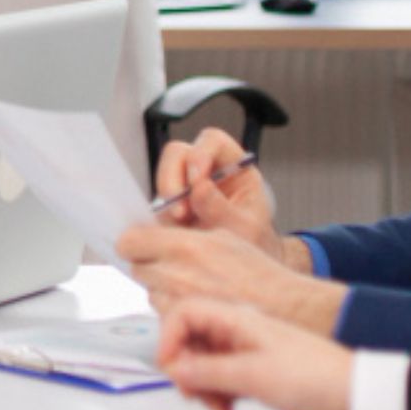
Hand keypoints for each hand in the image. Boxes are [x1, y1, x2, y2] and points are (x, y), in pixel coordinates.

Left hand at [119, 223, 348, 333]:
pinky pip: (163, 314)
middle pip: (137, 267)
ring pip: (149, 292)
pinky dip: (174, 309)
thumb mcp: (225, 234)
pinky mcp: (185, 327)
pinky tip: (196, 304)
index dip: (134, 242)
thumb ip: (186, 233)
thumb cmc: (260, 273)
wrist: (285, 308)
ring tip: (190, 286)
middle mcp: (176, 276)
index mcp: (185, 246)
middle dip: (149, 264)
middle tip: (170, 264)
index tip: (140, 243)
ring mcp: (178, 304)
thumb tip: (157, 229)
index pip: (130, 241)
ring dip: (161, 288)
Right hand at [154, 128, 290, 260]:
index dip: (200, 154)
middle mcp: (206, 170)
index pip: (213, 141)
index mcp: (234, 165)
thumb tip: (199, 189)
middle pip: (178, 153)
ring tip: (181, 223)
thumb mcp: (247, 228)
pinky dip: (161, 212)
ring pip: (163, 175)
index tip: (196, 180)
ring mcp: (185, 185)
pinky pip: (157, 200)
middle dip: (173, 178)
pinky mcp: (171, 204)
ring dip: (166, 198)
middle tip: (179, 210)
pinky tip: (174, 229)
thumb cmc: (253, 241)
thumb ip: (223, 209)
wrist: (243, 268)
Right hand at [155, 299, 353, 409]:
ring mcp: (247, 349)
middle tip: (194, 394)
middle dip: (186, 368)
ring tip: (219, 407)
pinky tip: (229, 408)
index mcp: (237, 317)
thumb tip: (173, 368)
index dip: (168, 338)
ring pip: (203, 361)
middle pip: (190, 339)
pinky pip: (221, 376)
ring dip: (202, 385)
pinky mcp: (256, 369)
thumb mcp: (253, 376)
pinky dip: (218, 392)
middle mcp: (238, 329)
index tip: (169, 368)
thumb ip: (208, 371)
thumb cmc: (315, 377)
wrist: (357, 395)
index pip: (185, 313)